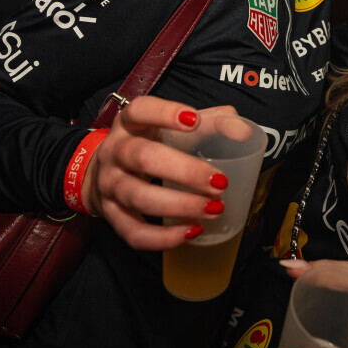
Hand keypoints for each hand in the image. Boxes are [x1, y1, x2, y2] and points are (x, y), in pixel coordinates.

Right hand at [82, 96, 246, 249]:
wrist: (103, 171)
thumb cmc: (151, 143)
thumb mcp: (174, 125)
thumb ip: (212, 122)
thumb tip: (243, 131)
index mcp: (130, 123)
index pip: (141, 110)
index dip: (165, 114)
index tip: (194, 121)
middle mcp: (114, 151)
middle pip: (142, 157)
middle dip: (185, 171)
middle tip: (220, 182)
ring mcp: (108, 184)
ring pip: (138, 196)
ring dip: (180, 205)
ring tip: (214, 209)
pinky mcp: (110, 215)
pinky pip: (133, 232)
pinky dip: (163, 237)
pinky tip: (192, 231)